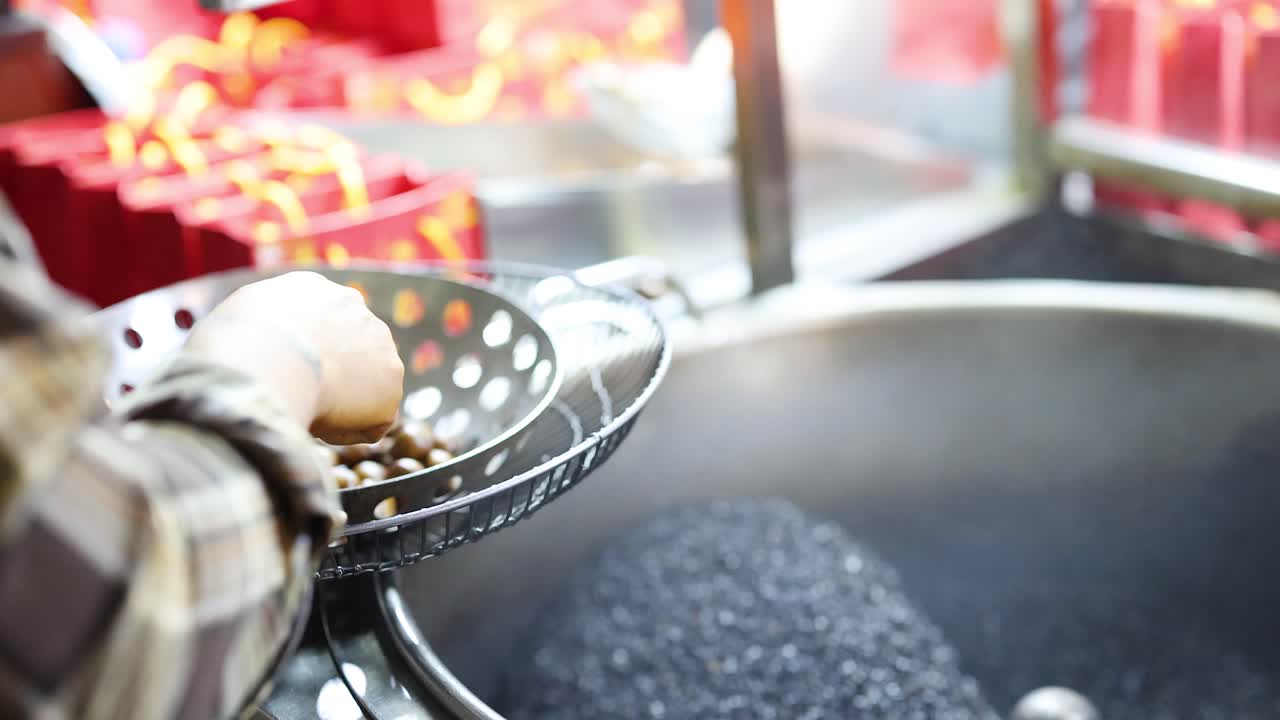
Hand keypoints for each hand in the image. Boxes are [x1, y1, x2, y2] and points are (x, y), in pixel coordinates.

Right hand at [184, 271, 403, 443]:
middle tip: (299, 398)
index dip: (301, 356)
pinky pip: (371, 420)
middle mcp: (352, 306)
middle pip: (345, 351)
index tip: (286, 375)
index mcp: (310, 290)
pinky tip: (321, 424)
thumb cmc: (234, 343)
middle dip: (330, 377)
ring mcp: (379, 342)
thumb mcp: (234, 322)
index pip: (316, 324)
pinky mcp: (392, 381)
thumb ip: (257, 330)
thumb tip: (250, 350)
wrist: (268, 355)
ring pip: (361, 386)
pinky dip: (348, 431)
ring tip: (306, 410)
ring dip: (342, 404)